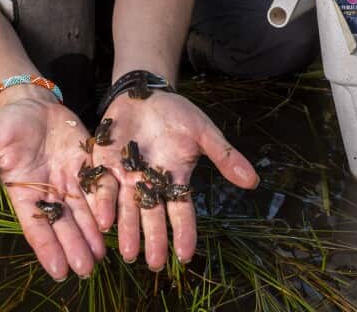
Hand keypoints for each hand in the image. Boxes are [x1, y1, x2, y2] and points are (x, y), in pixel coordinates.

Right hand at [0, 85, 105, 279]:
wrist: (29, 102)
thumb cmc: (4, 126)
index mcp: (23, 194)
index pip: (37, 227)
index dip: (48, 249)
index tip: (59, 271)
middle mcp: (49, 193)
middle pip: (64, 225)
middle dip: (75, 246)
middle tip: (86, 269)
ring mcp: (69, 179)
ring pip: (83, 211)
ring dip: (92, 233)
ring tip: (101, 256)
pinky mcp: (86, 163)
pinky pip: (98, 184)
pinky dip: (107, 202)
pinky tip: (115, 220)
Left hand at [88, 91, 258, 269]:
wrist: (144, 93)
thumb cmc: (177, 114)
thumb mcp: (204, 132)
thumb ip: (225, 156)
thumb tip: (253, 181)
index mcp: (175, 178)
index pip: (181, 211)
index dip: (183, 233)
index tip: (186, 256)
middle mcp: (149, 184)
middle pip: (152, 217)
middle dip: (154, 240)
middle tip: (155, 264)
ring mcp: (126, 176)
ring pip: (126, 209)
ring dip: (128, 231)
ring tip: (128, 254)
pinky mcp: (104, 164)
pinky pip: (103, 187)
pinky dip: (104, 203)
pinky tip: (104, 220)